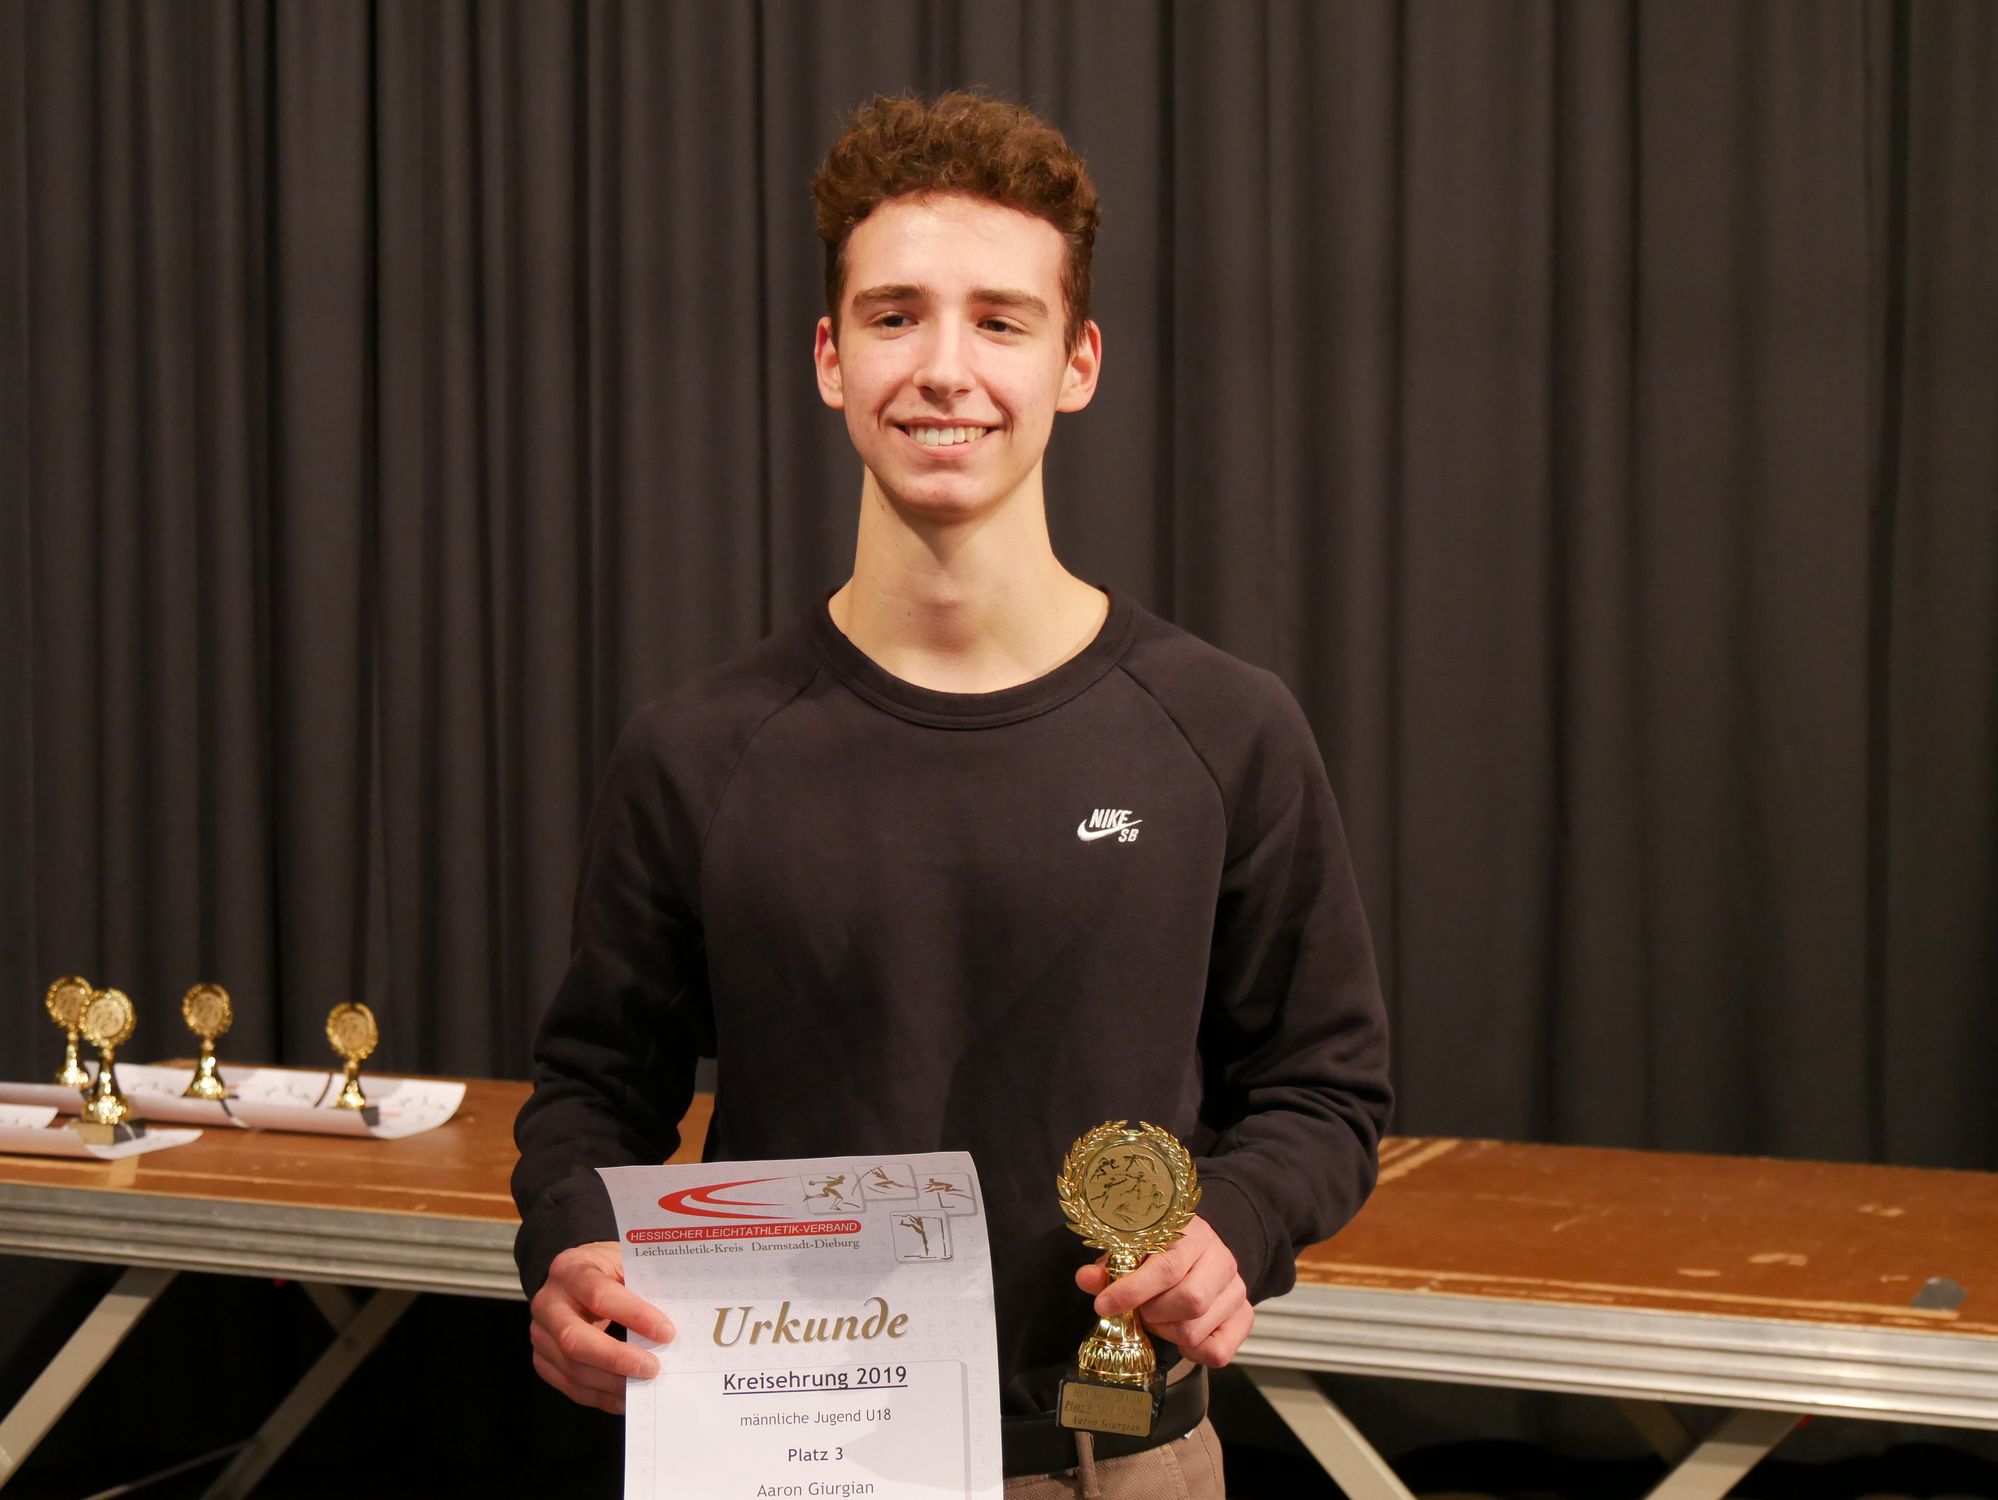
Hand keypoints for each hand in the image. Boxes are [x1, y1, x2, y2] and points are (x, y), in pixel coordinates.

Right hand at [529, 1241, 675, 1413]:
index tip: (666, 1332)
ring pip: (573, 1368)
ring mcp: (541, 1335)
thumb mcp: (621, 1263)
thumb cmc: (603, 1269)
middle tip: (652, 1368)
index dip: (634, 1315)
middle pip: (574, 1339)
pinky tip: (626, 1398)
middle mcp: (548, 1304)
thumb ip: (641, 1287)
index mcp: (571, 1270)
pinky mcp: (543, 1360)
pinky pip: (570, 1386)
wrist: (568, 1277)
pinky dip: (601, 1396)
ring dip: (613, 1383)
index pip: (599, 1295)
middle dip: (617, 1358)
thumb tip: (670, 1327)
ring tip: (645, 1385)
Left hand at [1073, 1214, 1252, 1367]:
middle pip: (1189, 1301)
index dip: (1132, 1290)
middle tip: (1141, 1311)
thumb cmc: (1162, 1252)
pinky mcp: (1245, 1317)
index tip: (1103, 1305)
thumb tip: (1086, 1279)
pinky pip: (1219, 1352)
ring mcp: (1237, 1289)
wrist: (1203, 1252)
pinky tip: (1181, 1336)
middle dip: (1153, 1314)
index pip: (1167, 1267)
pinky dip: (1193, 1353)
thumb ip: (1110, 1267)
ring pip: (1197, 1329)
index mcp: (1193, 1233)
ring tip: (1159, 1319)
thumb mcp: (1134, 1251)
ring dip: (1167, 1333)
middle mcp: (1222, 1259)